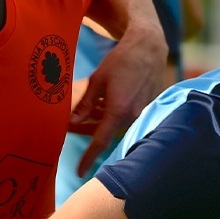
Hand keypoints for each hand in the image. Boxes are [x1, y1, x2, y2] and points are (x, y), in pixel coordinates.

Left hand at [68, 21, 167, 175]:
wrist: (149, 47)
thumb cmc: (121, 60)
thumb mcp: (98, 80)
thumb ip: (85, 104)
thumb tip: (72, 123)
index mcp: (118, 110)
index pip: (100, 141)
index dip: (88, 158)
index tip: (79, 171)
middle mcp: (132, 115)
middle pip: (105, 133)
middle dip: (87, 130)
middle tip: (70, 125)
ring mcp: (141, 112)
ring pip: (114, 125)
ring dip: (100, 121)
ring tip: (88, 108)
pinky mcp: (145, 107)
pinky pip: (124, 117)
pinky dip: (111, 113)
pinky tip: (104, 101)